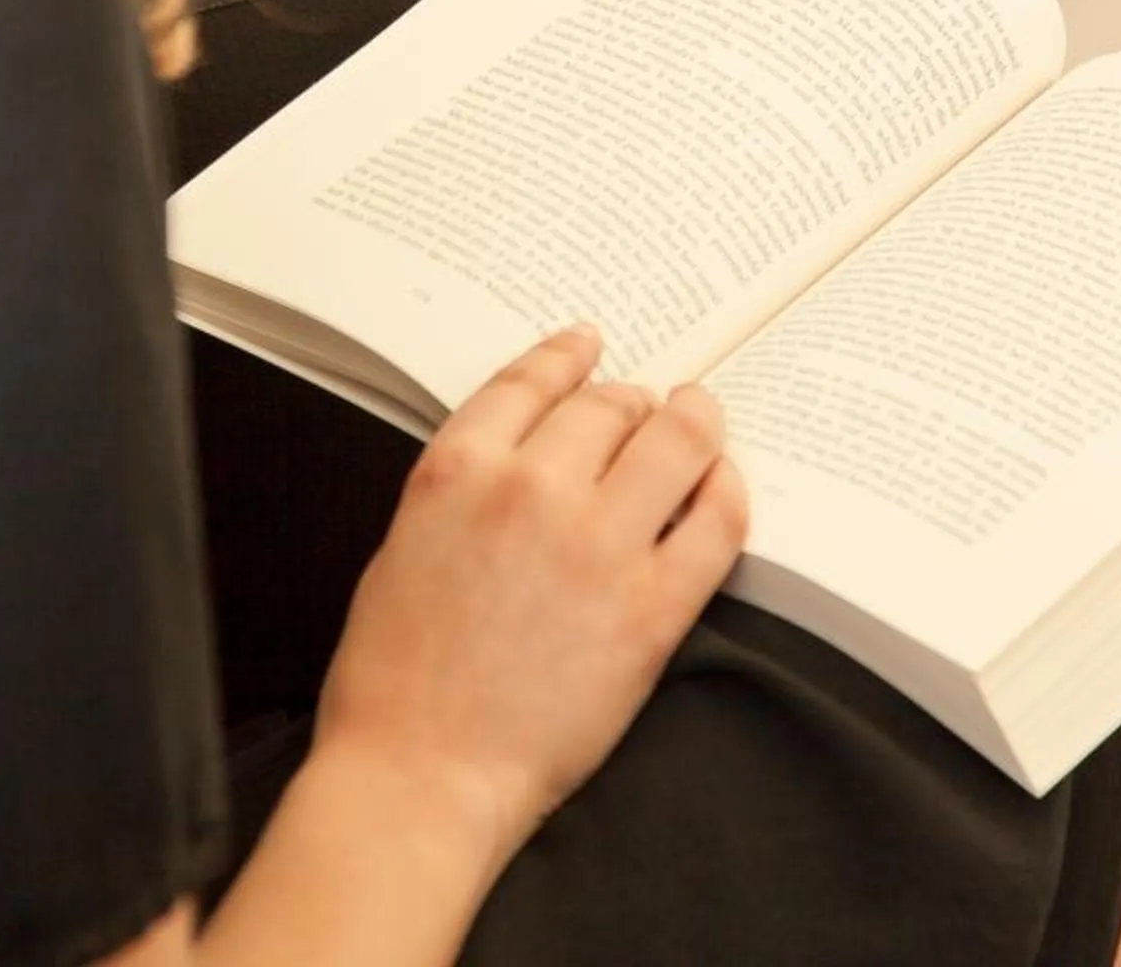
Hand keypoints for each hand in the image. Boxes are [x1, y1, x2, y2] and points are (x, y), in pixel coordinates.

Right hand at [312, 326, 748, 860]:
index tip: (589, 346)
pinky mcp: (651, 608)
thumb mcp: (403, 549)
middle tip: (647, 406)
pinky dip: (725, 492)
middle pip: (609, 405)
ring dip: (692, 422)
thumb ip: (465, 489)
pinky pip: (715, 523)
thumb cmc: (396, 681)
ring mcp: (598, 546)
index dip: (568, 357)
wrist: (422, 775)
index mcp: (458, 472)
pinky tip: (721, 487)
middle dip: (633, 400)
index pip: (529, 381)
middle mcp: (531, 490)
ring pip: (674, 441)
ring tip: (699, 423)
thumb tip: (525, 458)